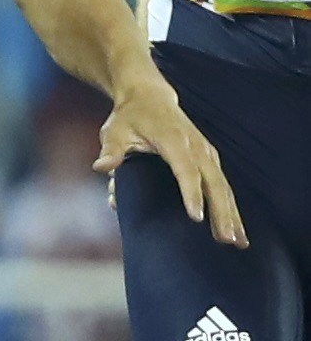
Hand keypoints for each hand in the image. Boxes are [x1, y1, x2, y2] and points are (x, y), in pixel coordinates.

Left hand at [97, 74, 246, 246]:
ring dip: (232, 215)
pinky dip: (231, 208)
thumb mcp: (115, 131)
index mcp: (174, 140)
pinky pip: (223, 186)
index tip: (197, 217)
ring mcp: (206, 153)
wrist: (149, 97)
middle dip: (221, 212)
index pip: (186, 170)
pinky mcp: (210, 160)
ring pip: (223, 187)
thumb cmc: (129, 117)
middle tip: (225, 240)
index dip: (191, 194)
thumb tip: (101, 167)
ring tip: (238, 243)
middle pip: (213, 182)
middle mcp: (196, 147)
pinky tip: (237, 230)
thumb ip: (111, 150)